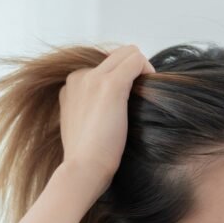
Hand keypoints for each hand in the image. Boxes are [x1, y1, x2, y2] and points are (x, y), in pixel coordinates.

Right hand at [58, 44, 154, 202]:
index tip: (131, 98)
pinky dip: (148, 70)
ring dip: (143, 69)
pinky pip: (136, 60)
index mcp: (72, 86)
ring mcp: (92, 78)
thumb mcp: (86, 127)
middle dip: (135, 70)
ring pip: (129, 52)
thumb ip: (94, 111)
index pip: (104, 65)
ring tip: (147, 94)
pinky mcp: (109, 86)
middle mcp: (79, 76)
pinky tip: (152, 88)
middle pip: (117, 54)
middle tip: (144, 93)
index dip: (123, 78)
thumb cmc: (89, 158)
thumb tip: (117, 108)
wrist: (83, 169)